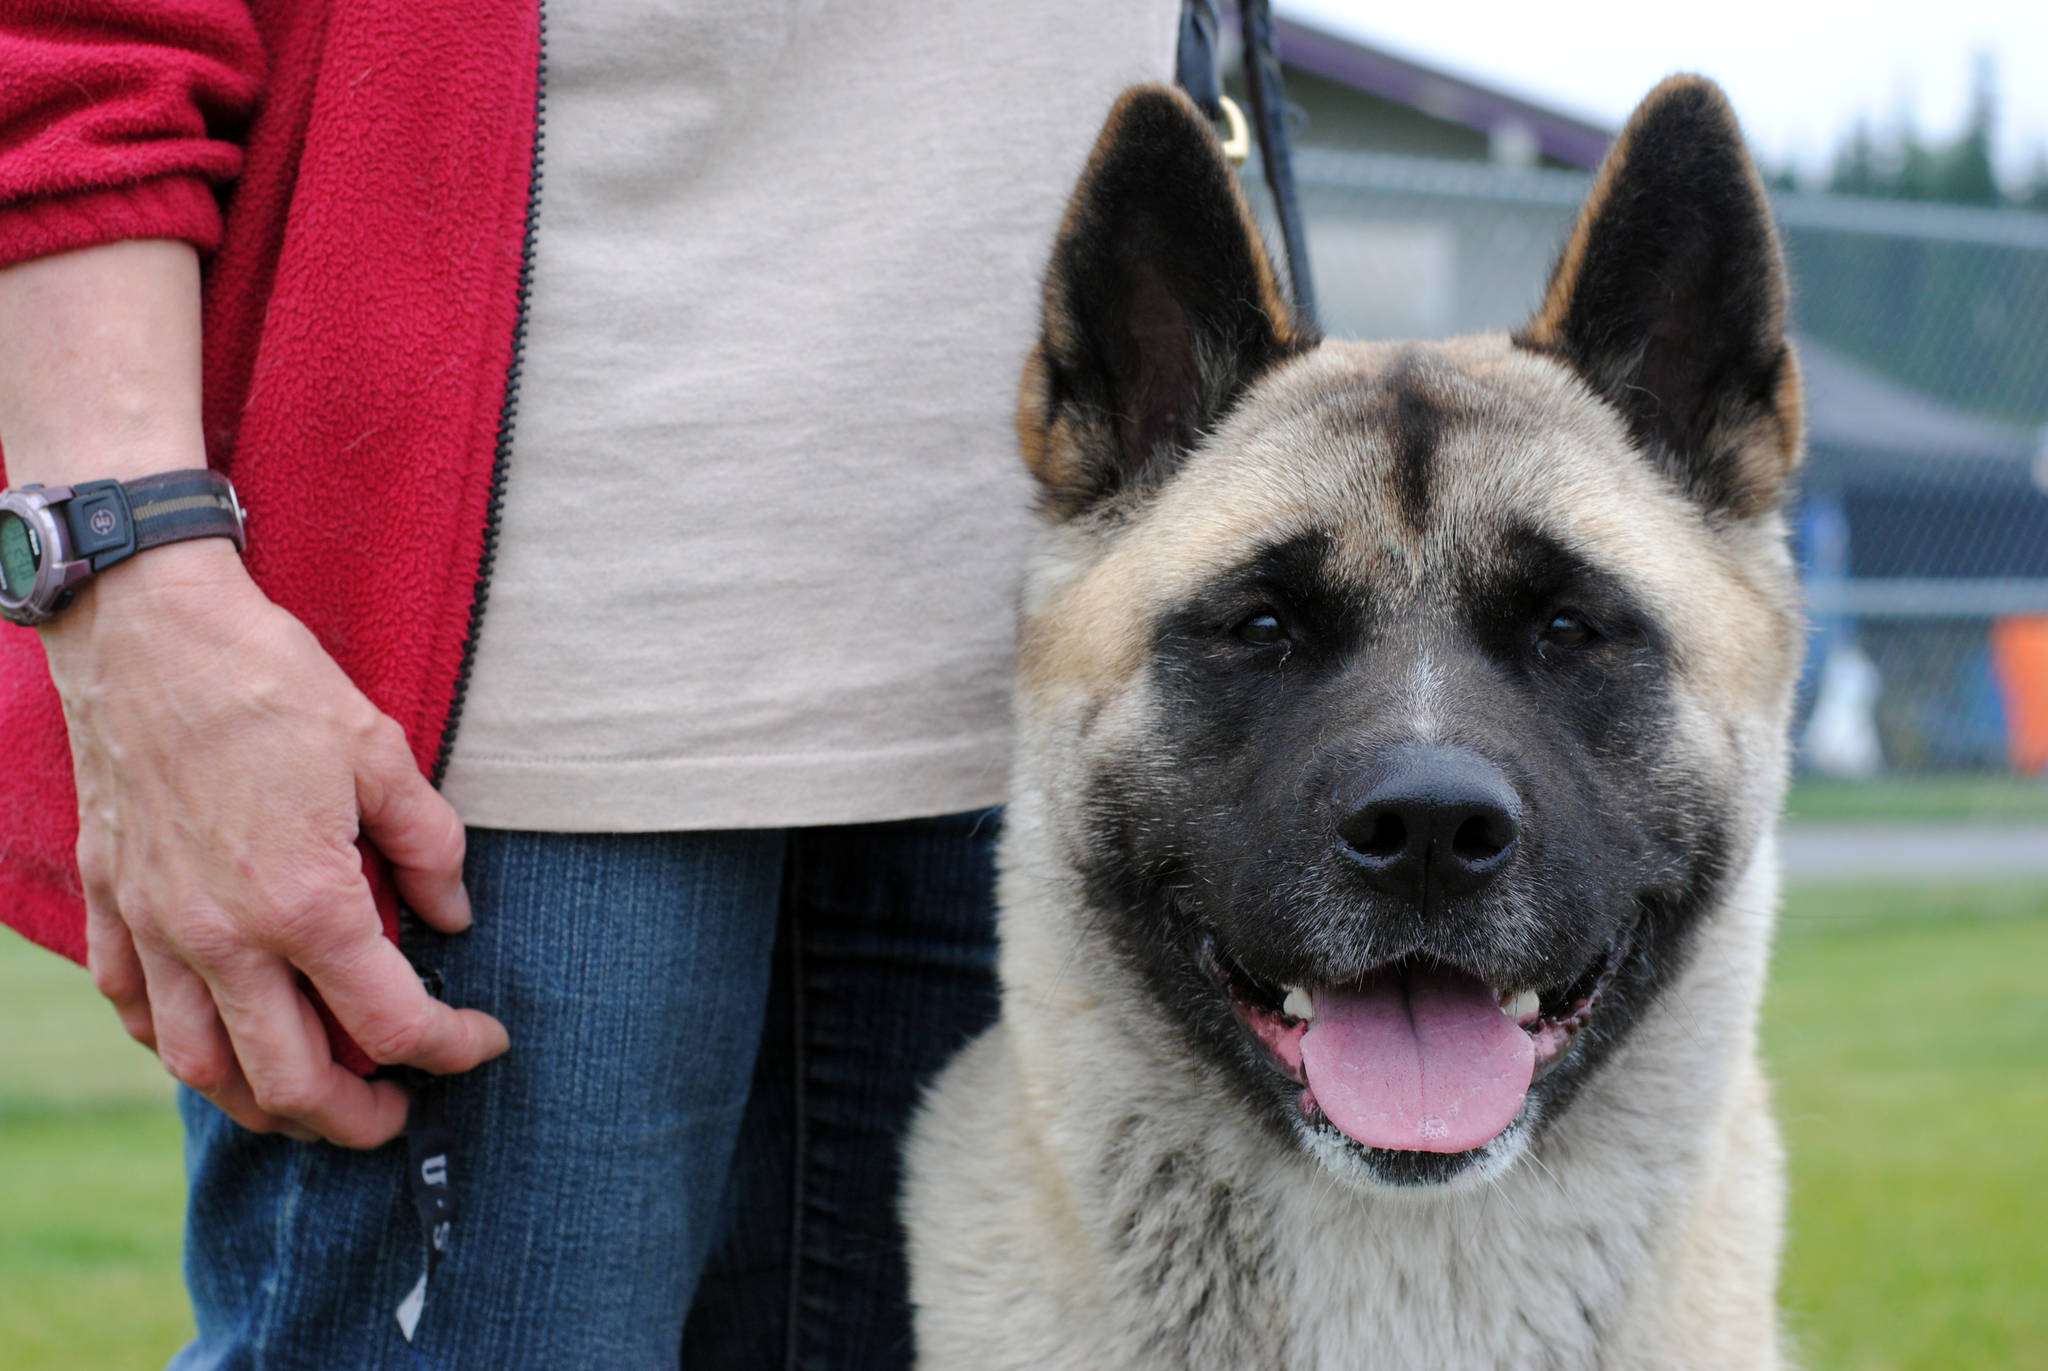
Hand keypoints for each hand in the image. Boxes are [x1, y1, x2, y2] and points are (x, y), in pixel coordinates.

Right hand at [41, 537, 509, 1145]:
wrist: (148, 633)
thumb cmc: (272, 685)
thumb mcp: (383, 755)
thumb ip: (429, 849)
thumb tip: (454, 918)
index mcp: (306, 905)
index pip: (391, 1024)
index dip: (451, 1048)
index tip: (483, 1041)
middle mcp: (223, 939)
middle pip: (291, 1084)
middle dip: (357, 1118)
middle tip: (398, 1113)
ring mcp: (156, 930)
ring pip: (202, 1070)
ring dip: (265, 1105)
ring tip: (312, 1101)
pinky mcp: (109, 906)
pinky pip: (137, 1012)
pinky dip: (181, 1048)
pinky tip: (218, 1041)